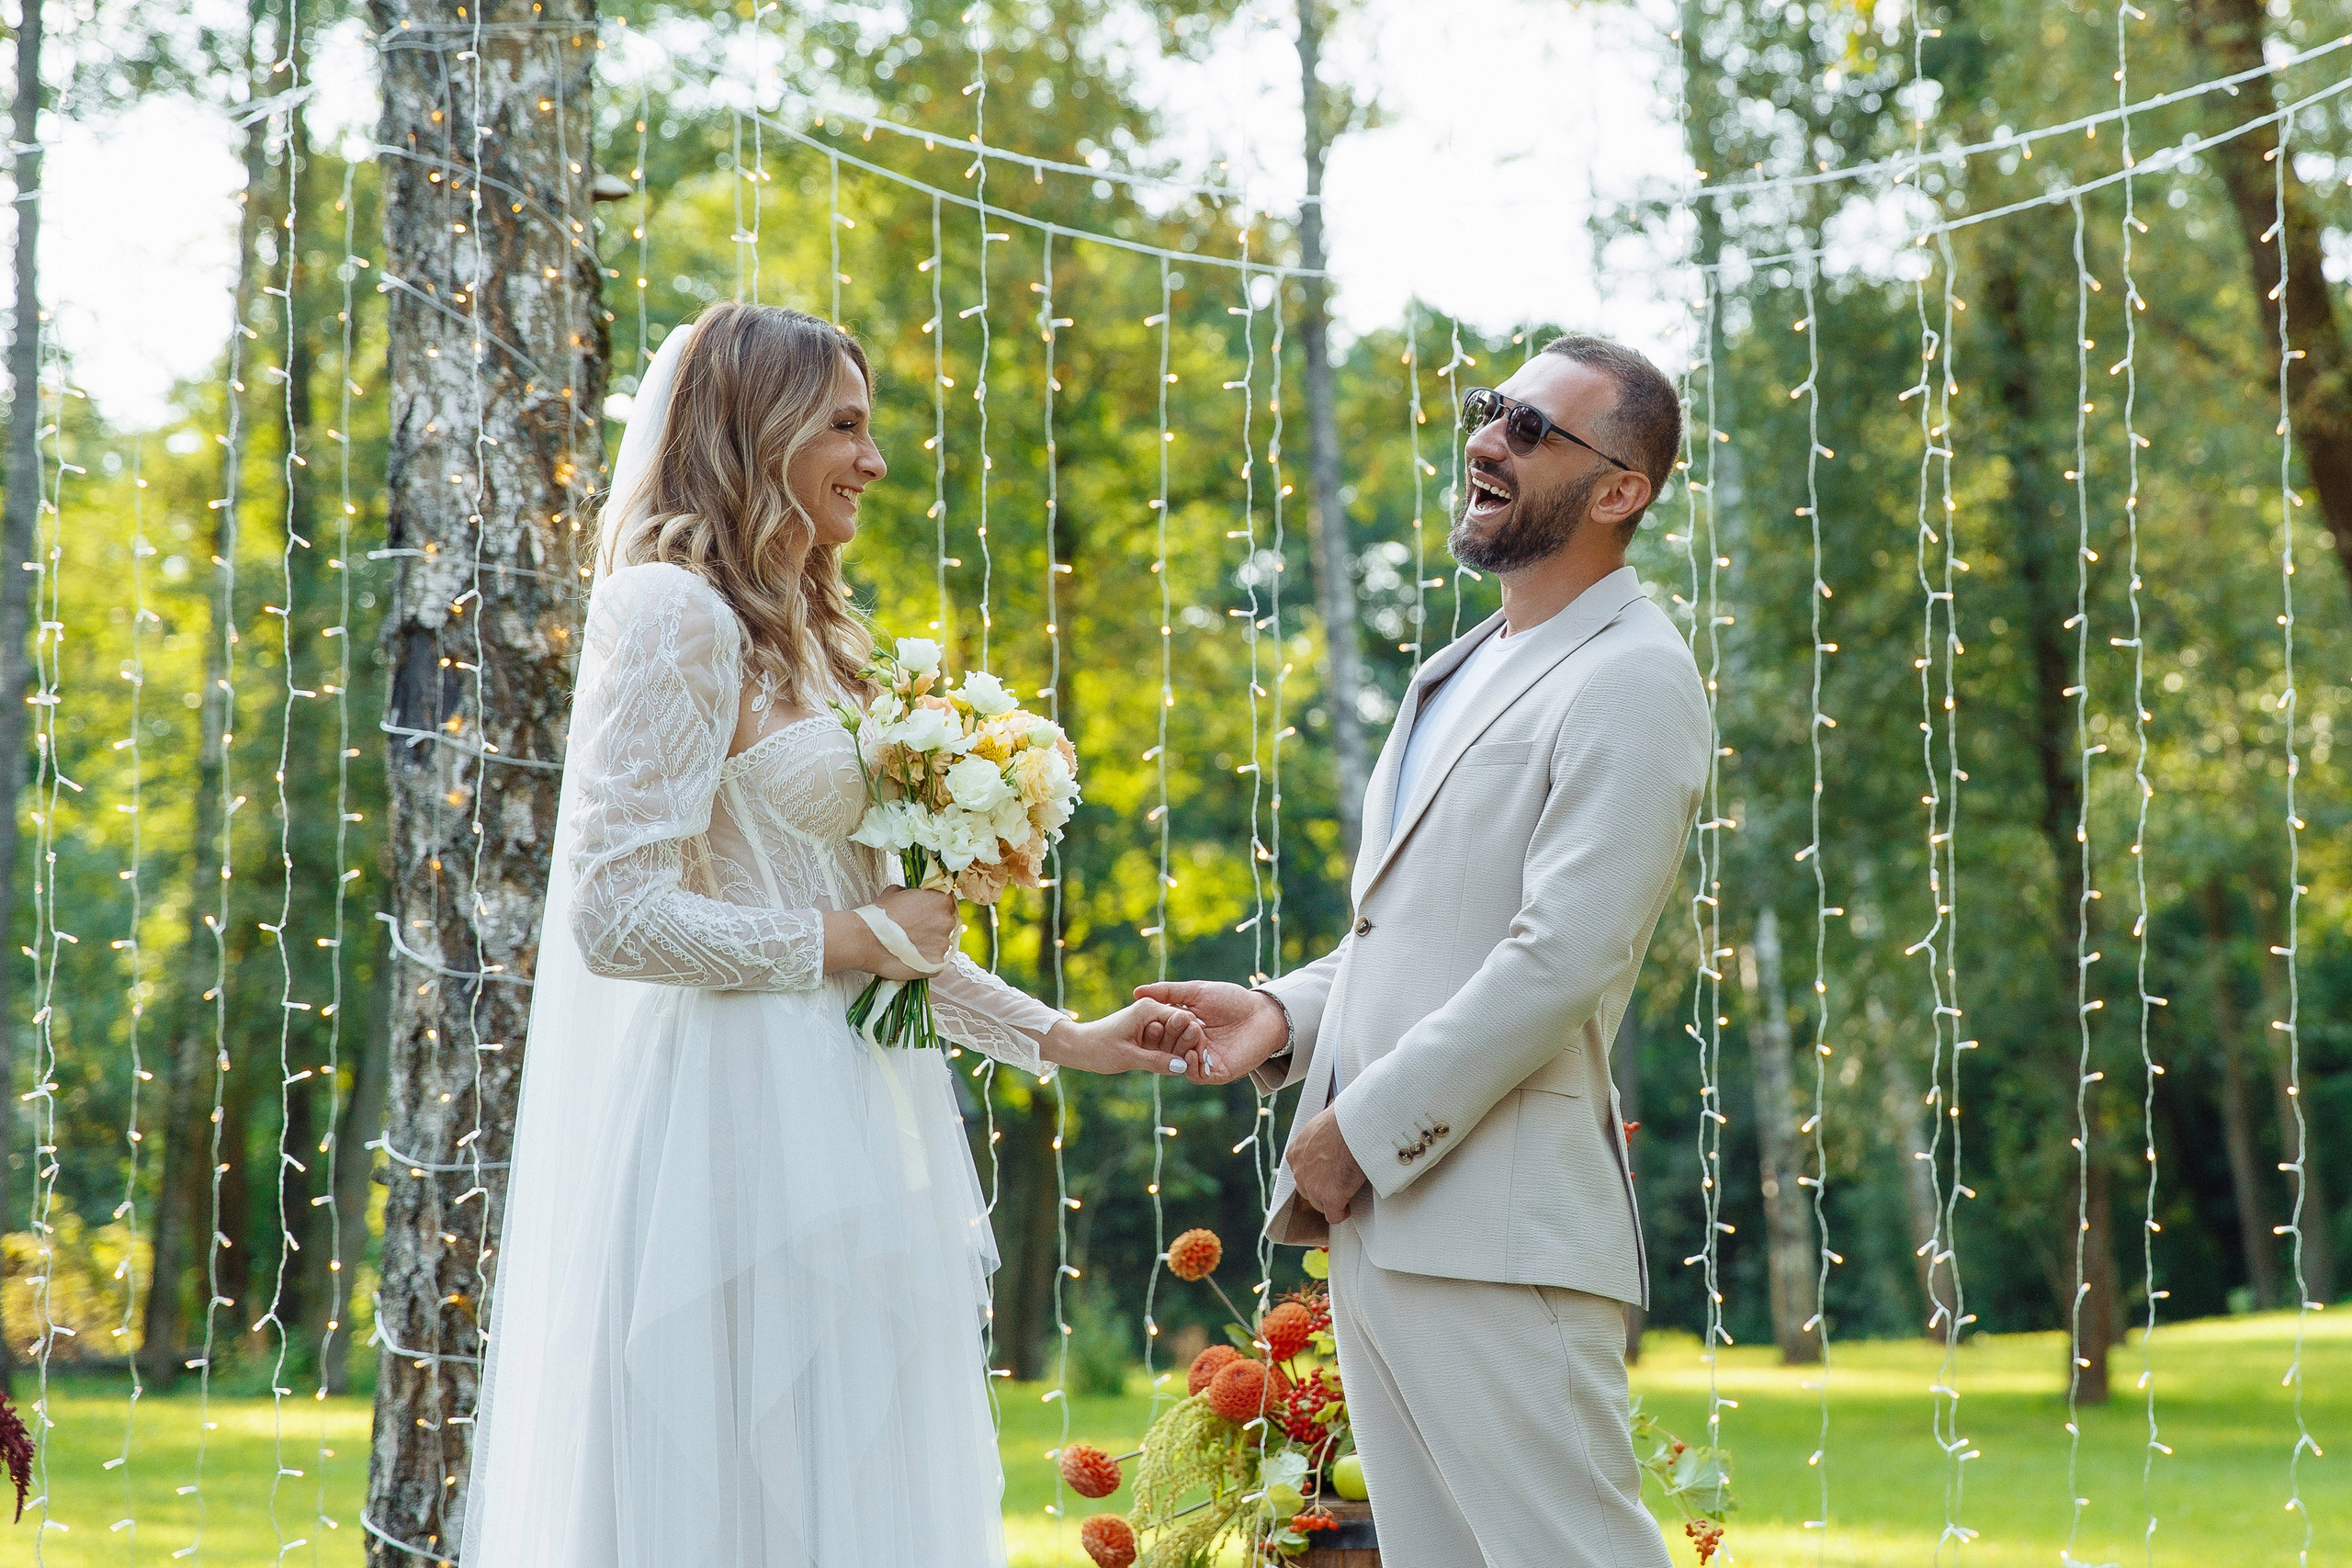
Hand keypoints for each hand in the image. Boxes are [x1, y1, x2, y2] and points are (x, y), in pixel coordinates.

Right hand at [824, 887, 956, 979]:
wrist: (864, 940)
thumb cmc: (878, 915)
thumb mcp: (895, 891)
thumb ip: (913, 892)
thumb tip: (914, 894)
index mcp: (940, 900)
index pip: (948, 902)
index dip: (936, 908)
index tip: (926, 914)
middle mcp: (947, 921)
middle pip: (949, 922)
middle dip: (935, 925)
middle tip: (917, 930)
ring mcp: (943, 943)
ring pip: (944, 943)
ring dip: (931, 943)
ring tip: (911, 945)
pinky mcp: (937, 963)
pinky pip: (938, 962)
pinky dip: (928, 960)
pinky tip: (912, 957)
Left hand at [1044, 999, 1204, 1075]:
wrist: (1079, 1047)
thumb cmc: (1099, 1049)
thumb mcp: (1129, 1057)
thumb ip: (1157, 1061)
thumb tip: (1183, 1067)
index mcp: (1149, 1008)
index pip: (1183, 1018)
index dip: (1189, 1037)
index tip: (1189, 1056)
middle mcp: (1152, 1010)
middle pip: (1182, 1027)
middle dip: (1181, 1045)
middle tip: (1173, 1062)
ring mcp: (1150, 1021)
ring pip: (1175, 1036)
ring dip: (1173, 1051)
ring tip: (1164, 1064)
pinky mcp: (1147, 1032)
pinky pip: (1165, 1042)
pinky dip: (1165, 1053)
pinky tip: (1162, 1064)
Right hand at [1130, 980, 1287, 1085]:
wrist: (1263, 1014)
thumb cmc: (1232, 1000)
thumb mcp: (1197, 991)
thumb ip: (1168, 992)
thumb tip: (1136, 991)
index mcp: (1184, 1028)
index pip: (1161, 1032)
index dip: (1155, 1027)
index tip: (1151, 1018)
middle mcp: (1191, 1046)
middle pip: (1168, 1048)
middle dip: (1170, 1036)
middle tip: (1179, 1022)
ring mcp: (1203, 1061)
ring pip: (1180, 1061)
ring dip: (1182, 1048)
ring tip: (1193, 1032)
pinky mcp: (1216, 1073)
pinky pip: (1196, 1074)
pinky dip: (1191, 1065)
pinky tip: (1195, 1052)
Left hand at [1285, 1105, 1366, 1223]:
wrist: (1354, 1127)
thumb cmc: (1344, 1118)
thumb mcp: (1321, 1123)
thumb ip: (1320, 1135)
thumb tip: (1332, 1130)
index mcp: (1295, 1152)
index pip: (1301, 1172)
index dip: (1314, 1175)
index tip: (1325, 1176)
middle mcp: (1299, 1171)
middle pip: (1307, 1190)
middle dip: (1321, 1189)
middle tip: (1337, 1185)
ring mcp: (1313, 1186)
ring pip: (1319, 1203)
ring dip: (1331, 1201)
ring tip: (1345, 1195)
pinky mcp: (1330, 1197)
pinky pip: (1334, 1215)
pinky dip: (1341, 1213)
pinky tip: (1348, 1208)